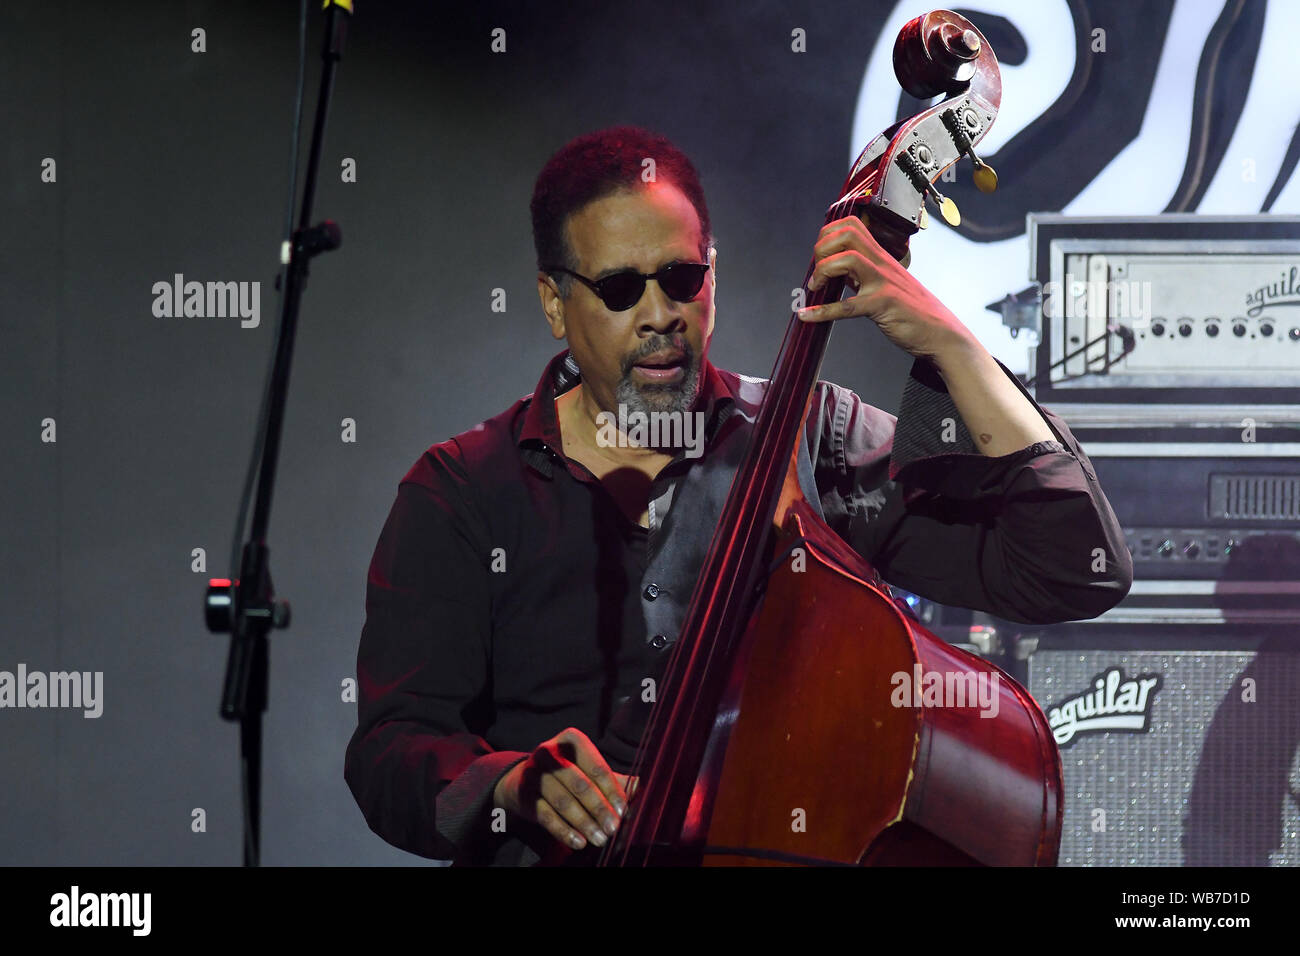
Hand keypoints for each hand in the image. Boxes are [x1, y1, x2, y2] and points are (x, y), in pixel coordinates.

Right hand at [492, 727, 638, 850]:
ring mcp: (534, 772)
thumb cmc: (566, 774)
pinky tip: (579, 842)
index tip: (624, 811)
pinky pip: (546, 815)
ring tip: (600, 839)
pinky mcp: (524, 794)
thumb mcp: (588, 769)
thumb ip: (613, 779)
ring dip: (583, 822)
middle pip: (579, 784)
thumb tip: (642, 786)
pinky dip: (564, 831)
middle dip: (599, 809)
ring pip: (562, 801)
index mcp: (571, 740)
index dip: (612, 791)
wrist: (523, 781)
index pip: (597, 767)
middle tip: (613, 828)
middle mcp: (550, 752)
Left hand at [796, 215, 973, 361]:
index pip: (852, 226)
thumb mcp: (886, 283)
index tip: (820, 255)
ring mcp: (883, 282)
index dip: (828, 234)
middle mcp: (882, 263)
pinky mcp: (883, 305)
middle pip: (847, 234)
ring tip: (815, 288)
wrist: (940, 332)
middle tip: (816, 271)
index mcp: (881, 256)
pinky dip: (822, 311)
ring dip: (823, 270)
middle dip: (822, 248)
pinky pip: (847, 306)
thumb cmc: (913, 310)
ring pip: (848, 259)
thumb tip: (834, 272)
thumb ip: (862, 274)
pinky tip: (807, 316)